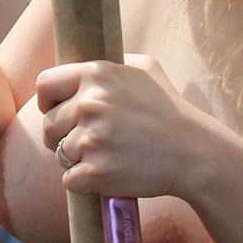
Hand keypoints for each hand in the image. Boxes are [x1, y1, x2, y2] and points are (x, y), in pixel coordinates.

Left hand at [37, 55, 227, 202]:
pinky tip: (109, 175)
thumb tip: (86, 60)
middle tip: (91, 143)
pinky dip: (85, 183)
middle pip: (49, 125)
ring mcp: (93, 138)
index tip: (58, 112)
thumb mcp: (146, 70)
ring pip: (60, 154)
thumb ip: (113, 63)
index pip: (45, 85)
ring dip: (78, 160)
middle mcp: (89, 103)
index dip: (48, 102)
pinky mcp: (98, 171)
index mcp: (95, 75)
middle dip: (63, 137)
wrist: (198, 154)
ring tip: (108, 157)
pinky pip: (70, 180)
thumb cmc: (172, 112)